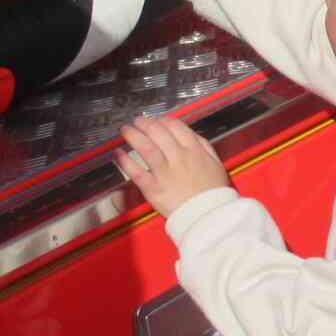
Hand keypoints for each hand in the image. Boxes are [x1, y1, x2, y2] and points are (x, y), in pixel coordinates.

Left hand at [114, 114, 230, 217]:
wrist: (208, 215)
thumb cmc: (213, 192)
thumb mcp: (216, 163)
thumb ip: (204, 146)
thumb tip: (192, 135)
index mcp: (194, 151)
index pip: (175, 126)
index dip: (163, 120)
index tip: (158, 120)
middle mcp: (178, 158)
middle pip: (157, 132)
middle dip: (144, 123)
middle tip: (137, 121)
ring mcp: (164, 172)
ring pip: (145, 147)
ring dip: (133, 135)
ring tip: (126, 131)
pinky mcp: (153, 188)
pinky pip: (136, 171)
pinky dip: (125, 161)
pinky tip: (119, 154)